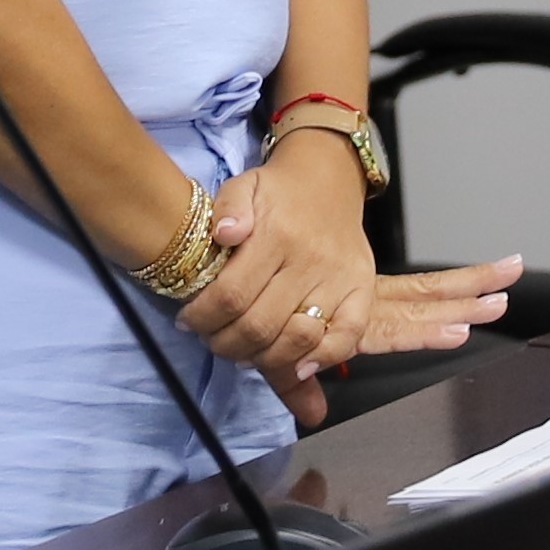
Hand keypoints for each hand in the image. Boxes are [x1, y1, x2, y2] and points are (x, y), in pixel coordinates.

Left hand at [178, 154, 382, 386]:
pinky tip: (296, 368)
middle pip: (260, 325)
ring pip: (297, 338)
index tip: (188, 322)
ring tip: (242, 352)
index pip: (231, 294)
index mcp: (276, 235)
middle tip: (212, 340)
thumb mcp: (243, 185)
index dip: (203, 318)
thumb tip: (224, 234)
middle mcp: (310, 261)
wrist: (327, 181)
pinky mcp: (362, 291)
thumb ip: (228, 206)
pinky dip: (322, 359)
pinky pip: (346, 338)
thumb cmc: (277, 192)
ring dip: (262, 358)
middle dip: (225, 343)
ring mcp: (339, 280)